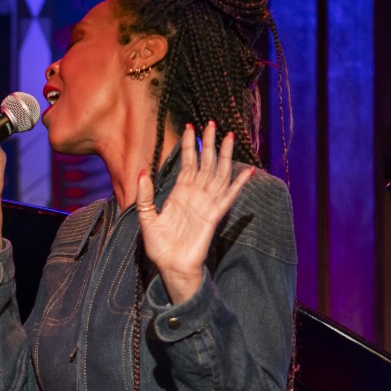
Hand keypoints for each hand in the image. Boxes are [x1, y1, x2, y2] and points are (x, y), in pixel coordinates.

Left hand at [135, 120, 253, 303]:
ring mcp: (206, 203)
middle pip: (205, 163)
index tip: (191, 126)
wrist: (171, 266)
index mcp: (180, 193)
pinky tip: (247, 170)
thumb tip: (143, 172)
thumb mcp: (146, 217)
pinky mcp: (214, 215)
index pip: (187, 163)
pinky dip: (238, 183)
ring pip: (218, 174)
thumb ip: (145, 196)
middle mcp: (195, 194)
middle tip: (213, 123)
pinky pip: (228, 196)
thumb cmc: (160, 246)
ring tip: (229, 136)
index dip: (189, 145)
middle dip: (209, 143)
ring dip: (224, 155)